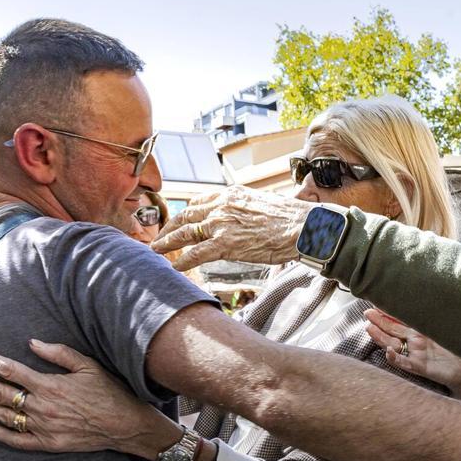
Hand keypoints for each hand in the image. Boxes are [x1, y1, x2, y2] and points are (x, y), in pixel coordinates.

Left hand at [0, 340, 180, 458]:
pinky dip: (2, 435)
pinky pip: (18, 440)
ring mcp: (43, 427)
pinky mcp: (49, 443)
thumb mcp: (88, 366)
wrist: (125, 425)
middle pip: (1, 394)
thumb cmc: (110, 392)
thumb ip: (58, 353)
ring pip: (5, 417)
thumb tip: (32, 343)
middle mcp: (41, 407)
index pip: (9, 371)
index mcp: (49, 385)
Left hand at [152, 186, 313, 271]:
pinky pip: (197, 253)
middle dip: (170, 226)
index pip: (200, 201)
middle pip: (187, 215)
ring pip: (186, 233)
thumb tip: (247, 220)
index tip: (180, 219)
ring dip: (168, 242)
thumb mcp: (263, 204)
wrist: (302, 227)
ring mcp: (222, 223)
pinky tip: (176, 266)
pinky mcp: (226, 243)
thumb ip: (247, 210)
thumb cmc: (291, 219)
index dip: (186, 212)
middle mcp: (222, 205)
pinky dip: (184, 260)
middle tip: (161, 236)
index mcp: (232, 194)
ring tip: (157, 250)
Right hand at [364, 309, 460, 401]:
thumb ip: (436, 314)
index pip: (399, 320)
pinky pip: (404, 363)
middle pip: (391, 330)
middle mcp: (414, 342)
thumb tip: (431, 291)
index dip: (387, 312)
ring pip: (393, 344)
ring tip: (369, 328)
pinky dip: (395, 358)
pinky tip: (389, 351)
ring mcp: (415, 354)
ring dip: (380, 337)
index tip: (376, 302)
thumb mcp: (446, 327)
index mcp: (419, 331)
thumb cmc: (457, 348)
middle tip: (366, 313)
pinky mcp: (420, 367)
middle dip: (379, 321)